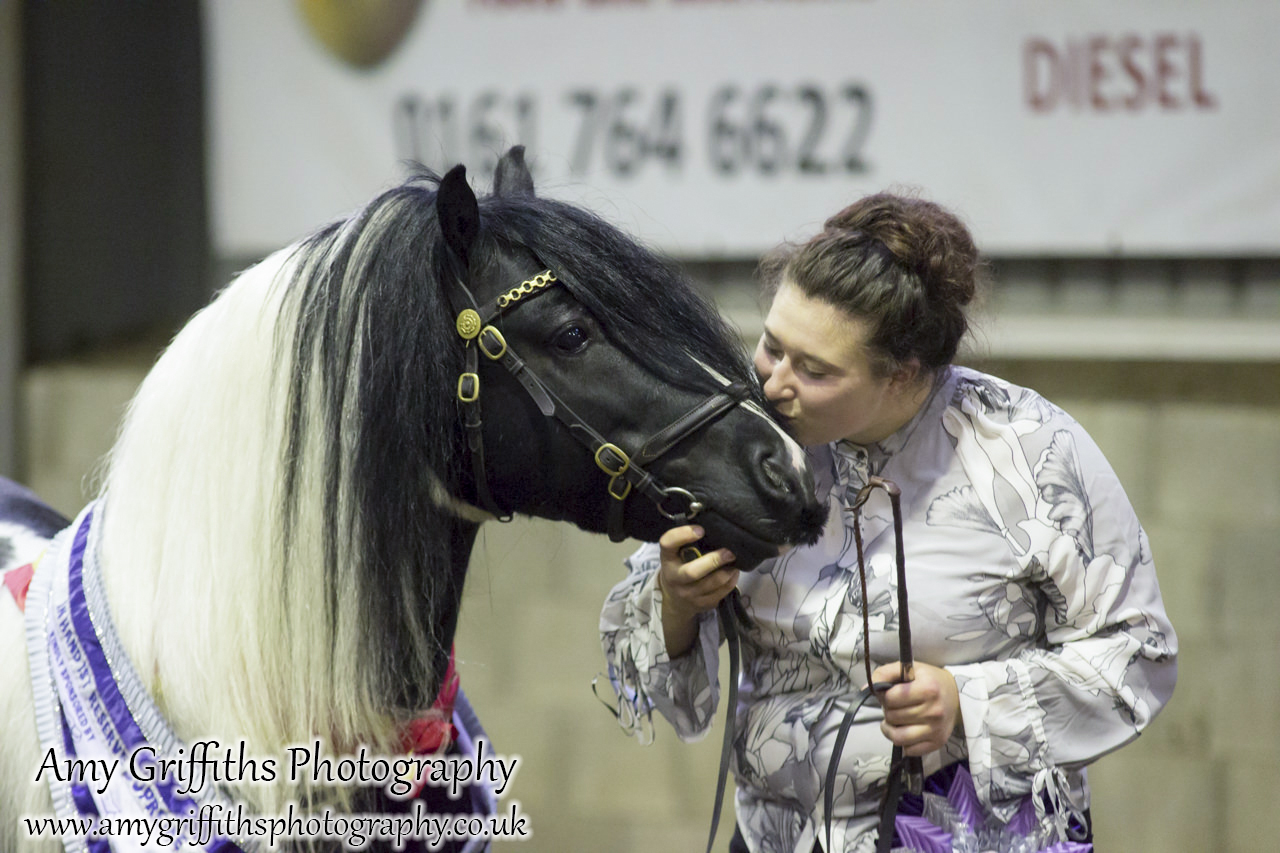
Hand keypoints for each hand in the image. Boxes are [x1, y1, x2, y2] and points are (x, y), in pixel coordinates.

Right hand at [656, 525, 736, 657]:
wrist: (676, 601)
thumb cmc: (679, 568)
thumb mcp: (676, 554)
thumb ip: (688, 543)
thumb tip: (715, 525)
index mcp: (667, 559)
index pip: (668, 544)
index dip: (683, 535)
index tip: (701, 530)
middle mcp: (674, 578)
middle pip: (692, 572)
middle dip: (714, 561)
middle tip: (730, 552)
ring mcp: (687, 595)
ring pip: (712, 584)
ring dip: (727, 572)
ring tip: (734, 561)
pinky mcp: (701, 605)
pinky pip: (720, 593)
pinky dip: (731, 582)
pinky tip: (733, 573)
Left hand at [871, 661, 960, 756]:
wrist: (956, 696)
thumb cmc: (929, 681)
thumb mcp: (909, 669)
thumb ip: (885, 673)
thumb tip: (865, 688)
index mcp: (927, 689)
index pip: (890, 698)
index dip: (885, 695)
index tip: (891, 693)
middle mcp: (933, 711)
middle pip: (892, 717)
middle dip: (889, 711)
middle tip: (896, 706)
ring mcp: (936, 729)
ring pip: (898, 737)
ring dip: (890, 729)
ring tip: (894, 721)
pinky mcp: (937, 743)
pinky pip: (910, 750)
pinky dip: (903, 742)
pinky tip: (907, 730)